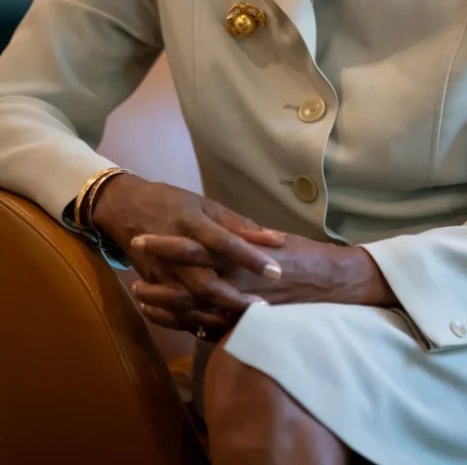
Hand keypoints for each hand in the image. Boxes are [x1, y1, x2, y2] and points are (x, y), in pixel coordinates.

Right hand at [91, 173, 285, 317]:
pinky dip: (195, 324)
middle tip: (263, 307)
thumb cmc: (172, 202)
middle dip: (234, 298)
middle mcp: (176, 253)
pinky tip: (217, 329)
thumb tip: (275, 239)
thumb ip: (238, 224)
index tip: (277, 271)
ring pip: (190, 304)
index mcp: (192, 224)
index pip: (224, 243)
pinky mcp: (154, 287)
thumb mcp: (205, 204)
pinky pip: (174, 314)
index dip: (250, 257)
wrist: (125, 208)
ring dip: (217, 316)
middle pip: (205, 283)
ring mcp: (162, 274)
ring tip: (245, 323)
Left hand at [130, 231, 397, 330]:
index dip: (167, 246)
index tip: (142, 239)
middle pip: (187, 277)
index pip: (196, 247)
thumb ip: (240, 233)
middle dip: (158, 273)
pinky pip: (202, 325)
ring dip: (162, 300)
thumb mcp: (267, 238)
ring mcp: (238, 303)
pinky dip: (177, 320)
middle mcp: (236, 279)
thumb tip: (213, 225)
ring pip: (191, 305)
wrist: (330, 282)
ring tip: (138, 292)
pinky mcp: (241, 321)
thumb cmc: (300, 256)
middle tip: (131, 266)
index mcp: (240, 252)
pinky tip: (159, 315)